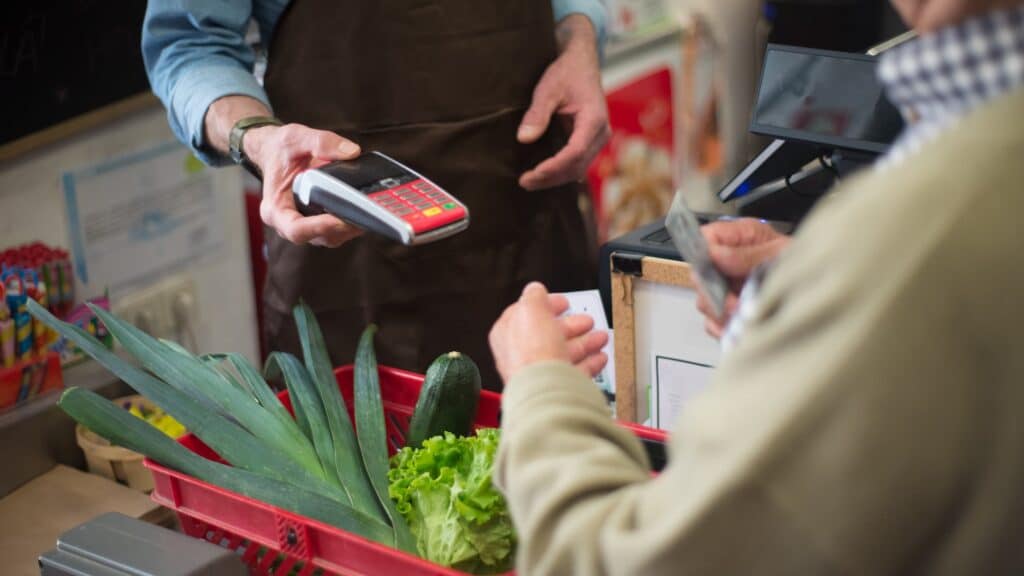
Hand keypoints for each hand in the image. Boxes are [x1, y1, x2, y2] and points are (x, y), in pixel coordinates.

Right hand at [245, 124, 363, 246]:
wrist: (276, 152)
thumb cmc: (281, 149)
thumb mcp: (297, 138)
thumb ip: (322, 143)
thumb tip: (352, 152)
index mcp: (276, 208)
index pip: (296, 229)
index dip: (319, 228)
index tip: (339, 218)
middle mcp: (288, 223)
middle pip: (318, 237)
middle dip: (342, 228)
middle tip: (365, 214)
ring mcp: (305, 226)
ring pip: (330, 237)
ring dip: (350, 228)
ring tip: (369, 211)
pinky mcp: (318, 223)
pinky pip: (336, 231)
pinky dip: (351, 222)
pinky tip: (364, 209)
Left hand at [489, 282, 608, 384]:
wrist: (546, 390)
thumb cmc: (532, 353)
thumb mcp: (531, 310)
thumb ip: (534, 296)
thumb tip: (535, 289)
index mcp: (508, 334)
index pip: (526, 314)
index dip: (546, 305)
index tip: (563, 302)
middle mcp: (521, 355)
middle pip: (549, 335)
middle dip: (571, 326)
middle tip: (586, 321)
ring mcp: (541, 373)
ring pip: (565, 353)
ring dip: (585, 343)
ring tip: (600, 337)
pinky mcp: (558, 387)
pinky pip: (576, 373)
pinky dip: (590, 363)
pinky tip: (599, 357)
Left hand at [518, 15, 609, 190]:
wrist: (581, 63)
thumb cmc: (566, 73)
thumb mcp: (548, 89)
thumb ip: (537, 114)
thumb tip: (523, 139)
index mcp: (594, 119)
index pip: (575, 152)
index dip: (554, 166)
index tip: (533, 173)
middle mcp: (600, 133)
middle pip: (577, 166)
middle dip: (551, 178)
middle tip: (524, 182)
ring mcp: (597, 139)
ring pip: (578, 168)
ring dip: (554, 178)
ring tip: (528, 181)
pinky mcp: (590, 141)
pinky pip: (577, 162)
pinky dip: (559, 170)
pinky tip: (541, 174)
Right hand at [698, 219, 790, 337]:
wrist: (817, 282)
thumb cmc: (801, 261)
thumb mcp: (780, 252)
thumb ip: (748, 255)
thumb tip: (717, 255)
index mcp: (736, 237)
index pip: (704, 239)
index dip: (706, 254)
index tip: (718, 269)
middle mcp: (725, 261)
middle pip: (699, 275)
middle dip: (716, 292)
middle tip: (735, 302)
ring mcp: (725, 286)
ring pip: (705, 301)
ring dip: (722, 312)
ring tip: (745, 314)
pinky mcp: (727, 309)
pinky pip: (713, 322)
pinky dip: (725, 327)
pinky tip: (741, 326)